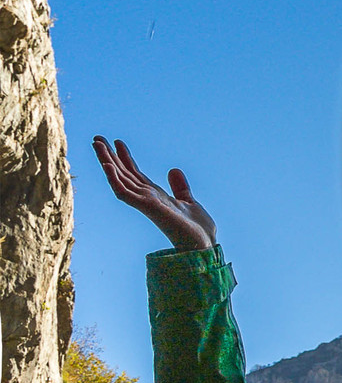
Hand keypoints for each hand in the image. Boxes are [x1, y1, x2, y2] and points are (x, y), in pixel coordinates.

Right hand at [93, 138, 216, 250]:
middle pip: (123, 173)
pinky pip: (125, 193)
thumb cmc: (196, 229)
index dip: (125, 158)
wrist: (204, 244)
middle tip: (97, 138)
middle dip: (109, 156)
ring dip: (107, 162)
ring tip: (97, 144)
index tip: (116, 142)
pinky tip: (107, 165)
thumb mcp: (188, 200)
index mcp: (155, 195)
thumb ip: (179, 186)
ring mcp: (145, 202)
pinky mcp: (148, 208)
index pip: (135, 174)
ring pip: (120, 179)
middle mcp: (147, 198)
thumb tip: (173, 169)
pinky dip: (114, 179)